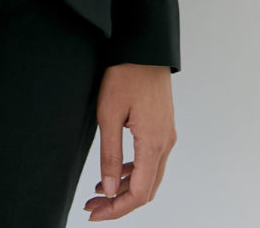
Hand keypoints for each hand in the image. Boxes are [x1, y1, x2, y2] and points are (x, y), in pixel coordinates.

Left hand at [84, 63, 175, 219]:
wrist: (145, 47)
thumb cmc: (126, 74)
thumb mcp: (108, 113)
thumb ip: (109, 154)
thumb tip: (108, 189)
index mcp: (153, 143)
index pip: (139, 192)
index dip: (117, 208)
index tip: (95, 213)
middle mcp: (165, 143)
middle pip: (146, 189)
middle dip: (119, 202)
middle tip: (93, 206)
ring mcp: (166, 135)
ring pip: (149, 176)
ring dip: (125, 188)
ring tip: (98, 192)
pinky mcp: (162, 127)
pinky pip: (150, 161)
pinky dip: (132, 172)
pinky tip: (113, 172)